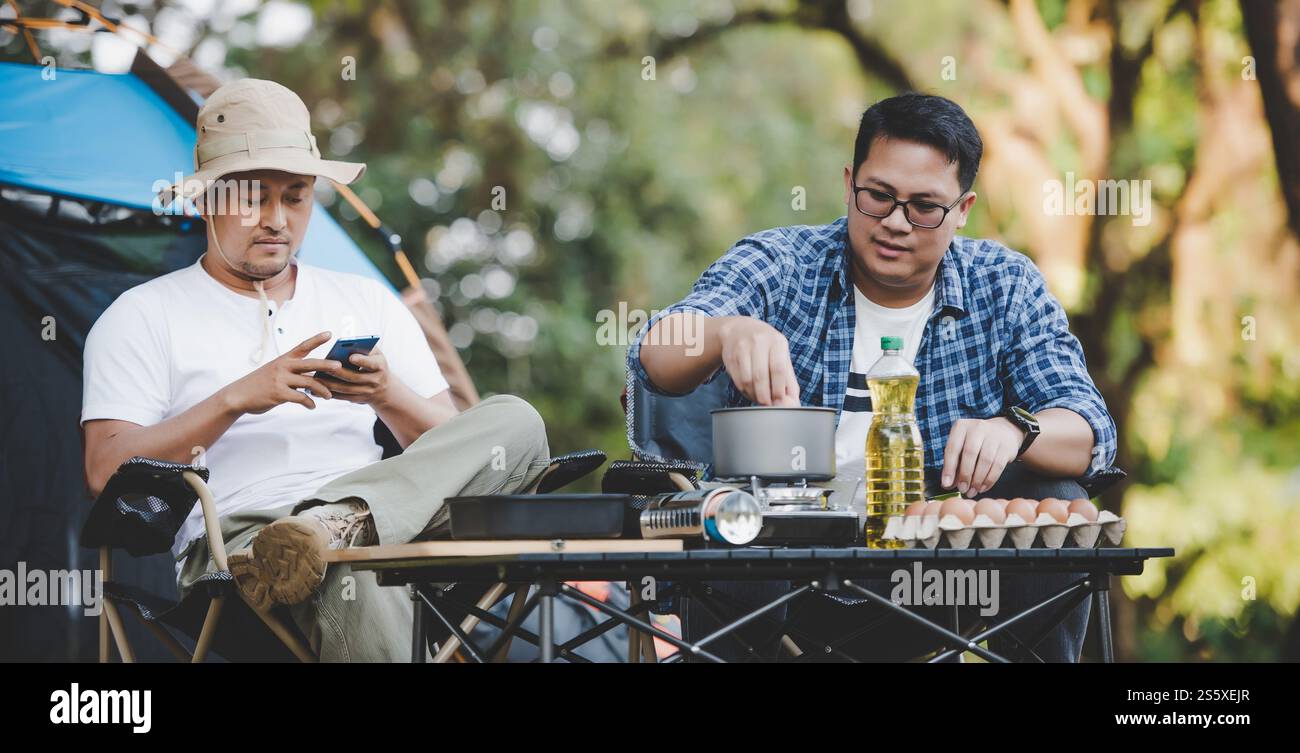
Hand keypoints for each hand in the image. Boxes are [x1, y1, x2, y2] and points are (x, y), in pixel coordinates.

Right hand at [222, 331, 338, 413]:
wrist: (238, 395)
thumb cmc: (260, 384)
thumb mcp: (275, 372)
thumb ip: (292, 373)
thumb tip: (314, 377)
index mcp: (283, 359)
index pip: (302, 346)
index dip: (316, 339)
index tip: (330, 333)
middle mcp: (283, 366)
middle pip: (310, 363)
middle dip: (326, 365)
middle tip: (340, 367)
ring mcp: (281, 379)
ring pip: (309, 383)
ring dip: (322, 391)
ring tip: (329, 396)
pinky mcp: (279, 393)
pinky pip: (301, 398)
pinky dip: (309, 403)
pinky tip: (312, 406)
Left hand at [315, 347, 391, 405]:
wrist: (385, 389)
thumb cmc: (376, 365)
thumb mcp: (376, 354)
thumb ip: (365, 347)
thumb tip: (349, 341)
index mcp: (380, 366)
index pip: (371, 364)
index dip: (361, 361)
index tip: (351, 356)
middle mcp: (375, 381)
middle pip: (355, 377)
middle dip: (339, 372)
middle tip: (324, 367)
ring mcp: (367, 392)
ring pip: (346, 389)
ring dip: (330, 384)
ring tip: (316, 378)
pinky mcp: (359, 400)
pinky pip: (343, 397)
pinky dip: (330, 393)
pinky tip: (318, 389)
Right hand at [717, 317, 799, 405]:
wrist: (739, 329)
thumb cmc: (766, 346)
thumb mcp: (781, 355)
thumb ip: (789, 379)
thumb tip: (793, 402)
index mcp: (776, 341)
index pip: (778, 368)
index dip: (778, 388)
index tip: (779, 400)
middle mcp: (758, 341)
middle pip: (760, 376)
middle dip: (765, 396)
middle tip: (768, 405)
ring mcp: (741, 348)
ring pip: (747, 380)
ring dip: (754, 394)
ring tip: (759, 398)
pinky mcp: (730, 357)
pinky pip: (737, 380)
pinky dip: (745, 391)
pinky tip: (750, 391)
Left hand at [940, 417, 1023, 495]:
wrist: (1003, 431)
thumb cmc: (976, 443)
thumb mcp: (962, 447)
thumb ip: (954, 465)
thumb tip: (947, 485)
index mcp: (961, 427)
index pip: (952, 448)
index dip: (948, 468)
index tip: (946, 484)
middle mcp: (977, 428)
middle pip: (970, 454)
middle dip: (965, 475)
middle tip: (962, 489)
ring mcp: (994, 436)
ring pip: (985, 461)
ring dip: (977, 480)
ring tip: (972, 491)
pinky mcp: (1006, 446)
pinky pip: (997, 466)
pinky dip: (989, 480)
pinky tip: (982, 487)